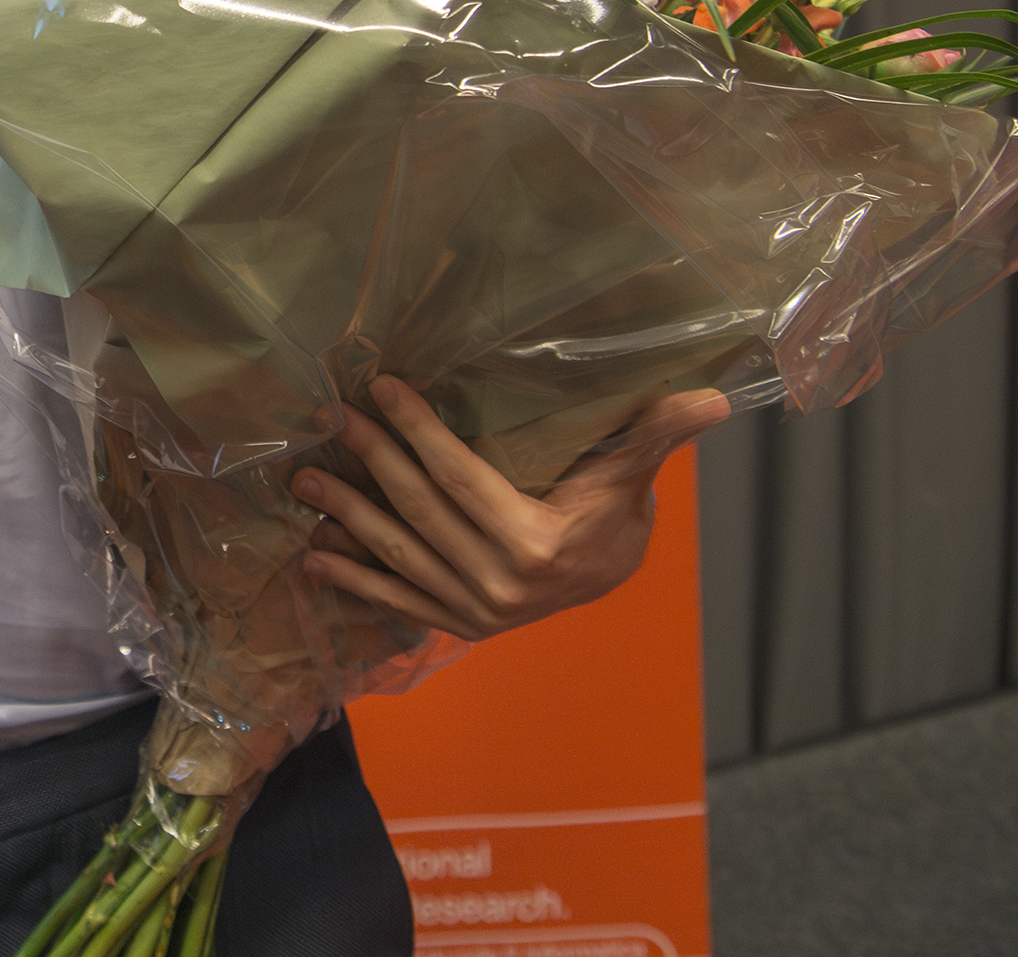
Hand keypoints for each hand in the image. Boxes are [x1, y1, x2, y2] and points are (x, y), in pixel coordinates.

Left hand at [292, 376, 728, 639]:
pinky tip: (314, 559)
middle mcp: (500, 584)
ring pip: (398, 556)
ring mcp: (475, 611)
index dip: (420, 433)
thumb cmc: (612, 522)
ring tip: (302, 480)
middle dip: (371, 461)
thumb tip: (715, 398)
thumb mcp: (631, 478)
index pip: (463, 479)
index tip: (382, 390)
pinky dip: (354, 583)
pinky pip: (397, 602)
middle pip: (421, 511)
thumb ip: (657, 435)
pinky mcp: (458, 626)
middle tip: (330, 418)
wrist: (608, 587)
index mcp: (537, 544)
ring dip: (345, 517)